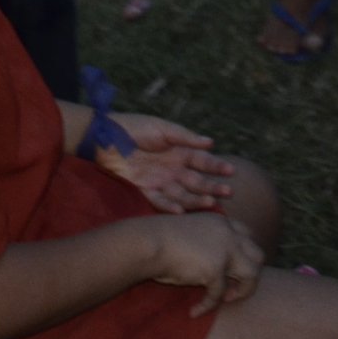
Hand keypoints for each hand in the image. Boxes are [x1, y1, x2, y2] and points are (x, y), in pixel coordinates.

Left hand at [98, 115, 237, 213]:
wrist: (106, 137)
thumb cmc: (136, 128)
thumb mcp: (163, 128)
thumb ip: (185, 137)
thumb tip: (211, 143)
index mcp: (180, 152)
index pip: (203, 161)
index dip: (217, 166)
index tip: (231, 171)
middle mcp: (173, 169)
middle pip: (197, 181)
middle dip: (212, 187)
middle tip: (227, 192)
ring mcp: (160, 181)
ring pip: (183, 194)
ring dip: (197, 200)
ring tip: (211, 204)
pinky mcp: (144, 190)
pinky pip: (160, 201)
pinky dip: (170, 207)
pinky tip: (181, 211)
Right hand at [148, 212, 262, 315]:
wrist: (145, 243)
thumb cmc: (158, 241)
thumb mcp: (190, 236)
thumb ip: (207, 244)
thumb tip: (217, 270)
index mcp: (221, 221)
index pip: (248, 235)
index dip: (244, 255)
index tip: (232, 271)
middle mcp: (228, 232)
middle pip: (258, 254)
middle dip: (249, 275)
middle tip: (231, 288)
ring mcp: (224, 249)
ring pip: (253, 273)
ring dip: (243, 291)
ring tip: (224, 299)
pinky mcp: (215, 268)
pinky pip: (220, 294)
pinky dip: (208, 306)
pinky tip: (195, 311)